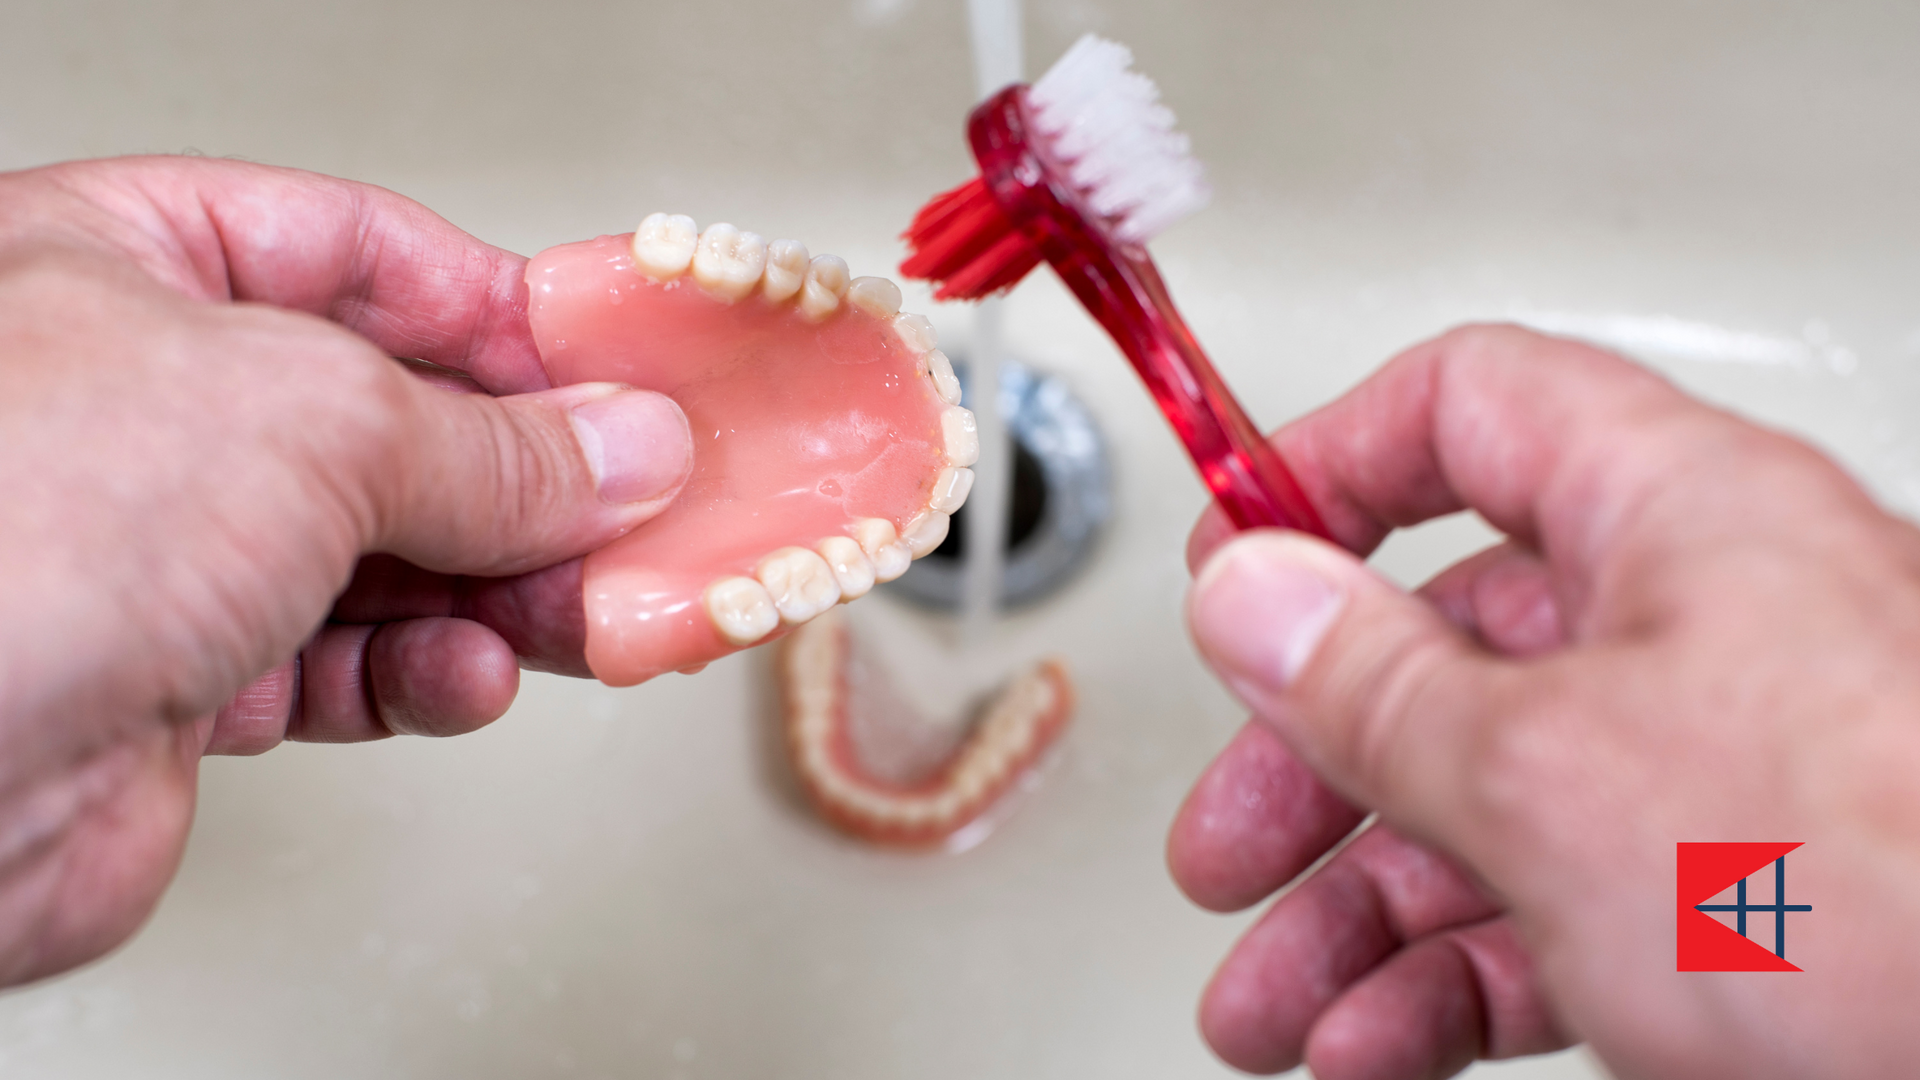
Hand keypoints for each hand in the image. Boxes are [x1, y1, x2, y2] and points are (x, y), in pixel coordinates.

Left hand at [0, 157, 692, 984]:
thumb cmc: (12, 537)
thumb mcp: (313, 422)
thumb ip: (492, 442)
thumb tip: (618, 449)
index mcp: (114, 265)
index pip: (356, 252)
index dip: (498, 312)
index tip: (612, 375)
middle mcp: (130, 400)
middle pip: (387, 417)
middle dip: (520, 476)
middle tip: (627, 509)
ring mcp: (153, 544)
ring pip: (381, 552)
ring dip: (494, 587)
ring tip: (579, 607)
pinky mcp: (177, 678)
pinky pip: (343, 662)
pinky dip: (423, 674)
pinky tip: (469, 675)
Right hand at [1172, 325, 1919, 1077]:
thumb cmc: (1889, 889)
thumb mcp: (1551, 771)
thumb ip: (1373, 682)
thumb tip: (1251, 595)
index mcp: (1676, 519)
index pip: (1468, 412)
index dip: (1327, 466)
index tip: (1233, 555)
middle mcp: (1701, 627)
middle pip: (1447, 651)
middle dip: (1308, 770)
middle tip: (1227, 849)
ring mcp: (1721, 777)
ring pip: (1487, 811)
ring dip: (1356, 917)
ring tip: (1270, 1005)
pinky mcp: (1741, 912)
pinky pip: (1552, 920)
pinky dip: (1447, 987)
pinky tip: (1373, 1047)